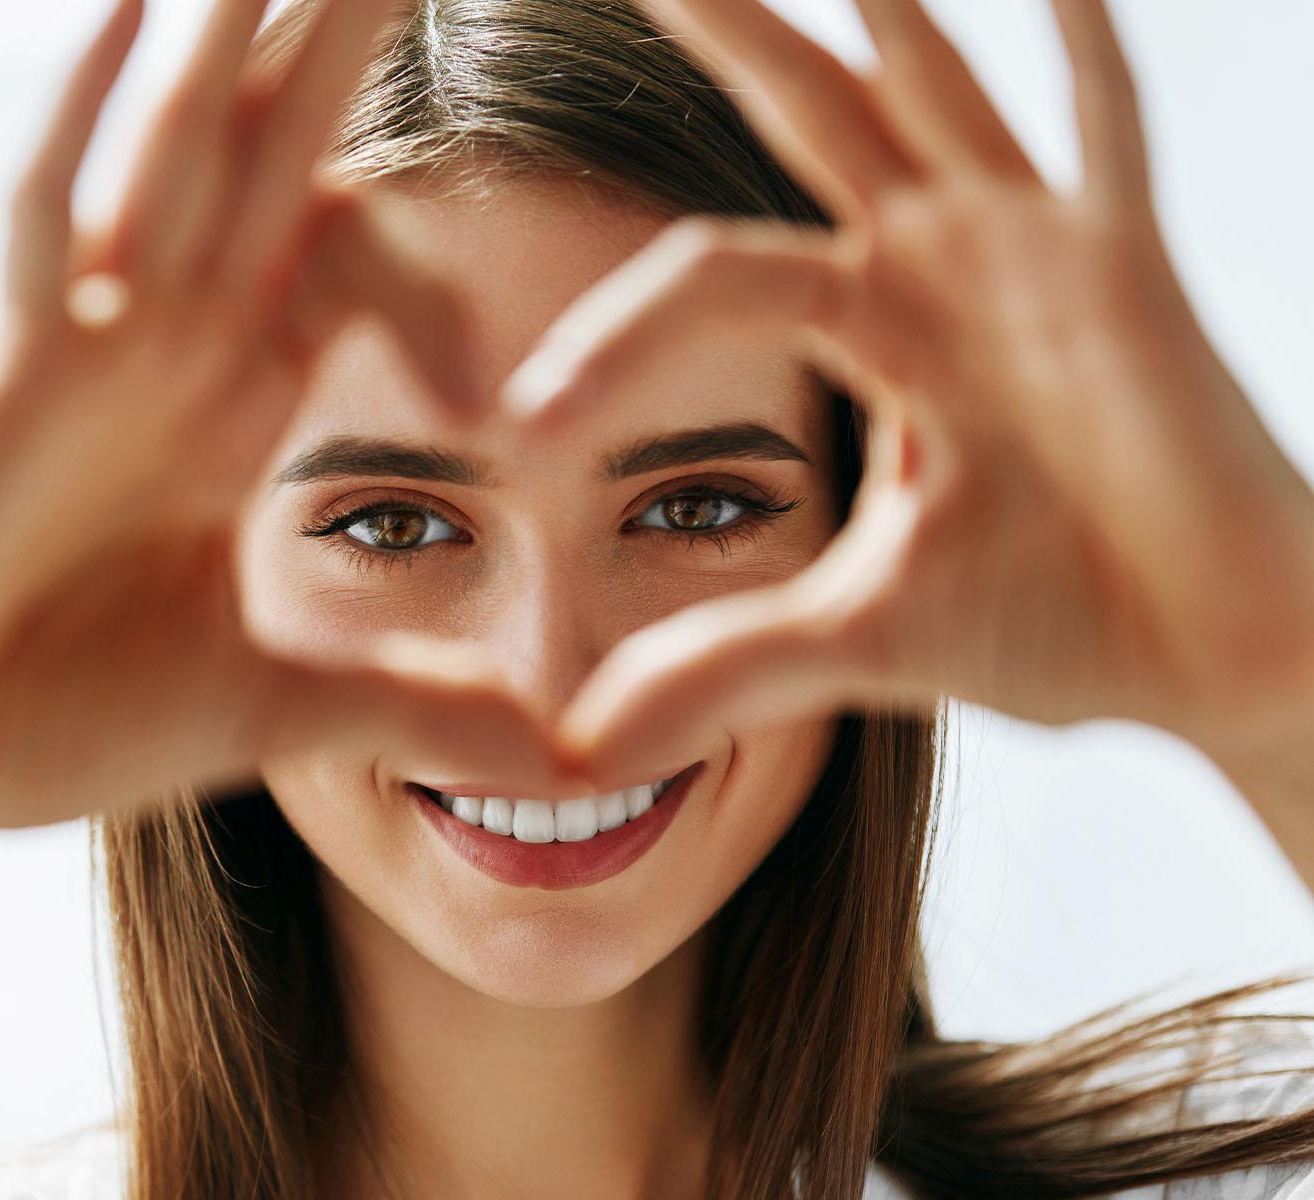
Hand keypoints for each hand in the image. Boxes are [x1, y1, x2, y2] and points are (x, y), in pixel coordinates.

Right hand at [0, 0, 562, 851]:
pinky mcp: (9, 378)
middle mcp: (168, 350)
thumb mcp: (274, 711)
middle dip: (341, 44)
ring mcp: (88, 350)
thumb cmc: (48, 722)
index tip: (499, 385)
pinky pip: (49, 223)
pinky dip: (87, 120)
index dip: (425, 277)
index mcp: (231, 407)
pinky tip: (138, 8)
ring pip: (181, 155)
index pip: (345, 267)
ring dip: (241, 38)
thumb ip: (415, 712)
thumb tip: (569, 766)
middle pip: (274, 160)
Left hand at [506, 0, 1313, 788]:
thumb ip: (719, 668)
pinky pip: (1107, 136)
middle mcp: (941, 265)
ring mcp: (1036, 255)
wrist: (1216, 660)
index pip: (705, 281)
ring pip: (931, 90)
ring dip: (874, 6)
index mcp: (872, 328)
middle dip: (721, 28)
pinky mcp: (1130, 275)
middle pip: (803, 114)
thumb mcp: (856, 640)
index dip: (610, 343)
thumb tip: (576, 749)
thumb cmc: (1058, 623)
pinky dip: (1082, 54)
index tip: (517, 423)